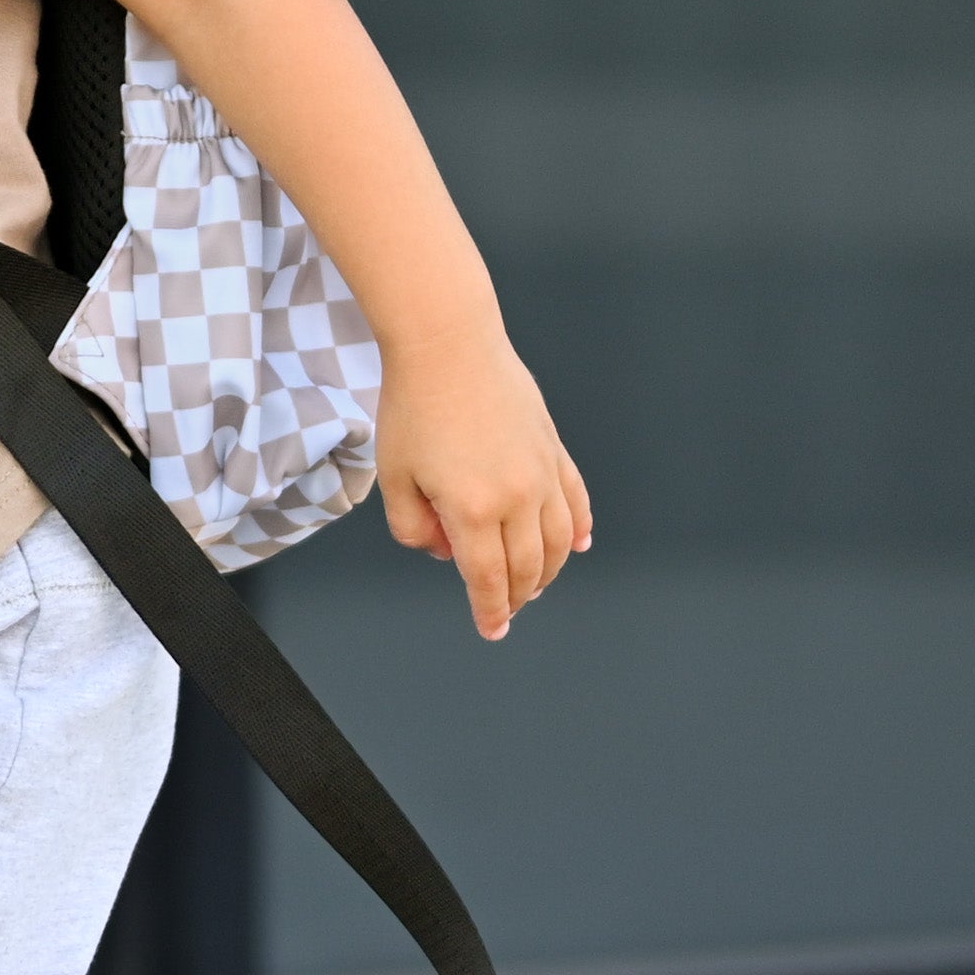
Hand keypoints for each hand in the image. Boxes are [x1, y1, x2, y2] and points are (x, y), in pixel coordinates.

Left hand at [376, 320, 593, 642]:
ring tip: (534, 584)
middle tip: (507, 610)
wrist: (448, 344)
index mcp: (473, 509)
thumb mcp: (394, 476)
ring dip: (550, 570)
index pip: (488, 579)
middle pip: (528, 566)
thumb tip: (443, 552)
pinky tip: (579, 543)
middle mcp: (517, 497)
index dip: (491, 611)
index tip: (492, 630)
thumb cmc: (413, 406)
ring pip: (560, 540)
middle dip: (518, 596)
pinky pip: (576, 499)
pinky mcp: (552, 447)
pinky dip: (580, 527)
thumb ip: (413, 527)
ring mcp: (542, 472)